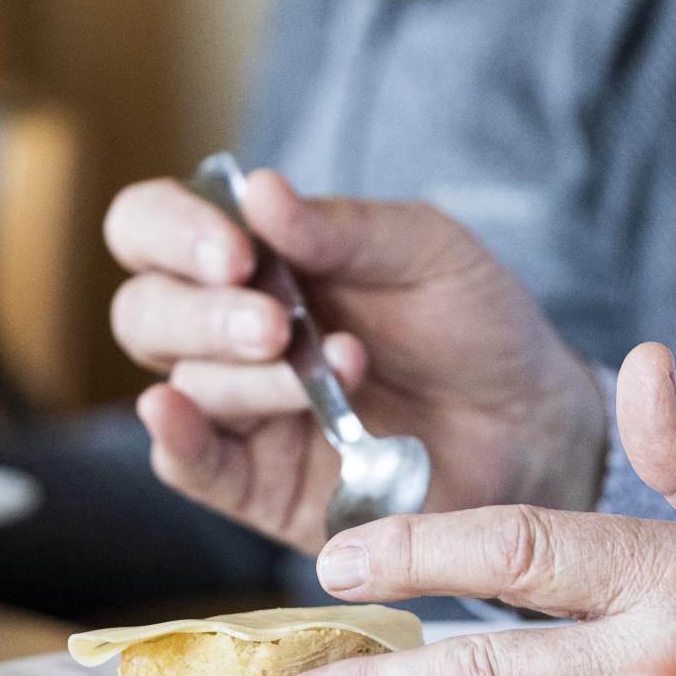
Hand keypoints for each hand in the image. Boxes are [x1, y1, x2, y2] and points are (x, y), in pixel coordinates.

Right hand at [105, 170, 607, 552]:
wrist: (533, 425)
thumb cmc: (473, 324)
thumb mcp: (426, 251)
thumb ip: (342, 228)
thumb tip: (258, 191)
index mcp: (254, 259)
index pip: (152, 228)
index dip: (171, 230)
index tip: (236, 250)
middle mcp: (227, 331)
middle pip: (142, 311)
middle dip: (202, 312)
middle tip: (277, 325)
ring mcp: (240, 411)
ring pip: (182, 384)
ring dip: (249, 376)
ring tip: (344, 369)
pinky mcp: (258, 484)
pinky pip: (189, 465)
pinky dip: (178, 439)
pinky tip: (176, 415)